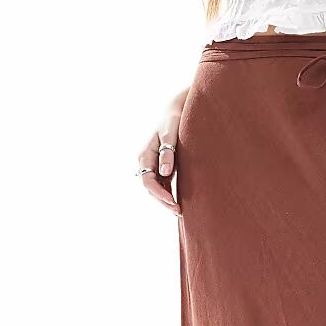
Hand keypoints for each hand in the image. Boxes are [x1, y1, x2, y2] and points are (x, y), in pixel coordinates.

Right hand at [137, 90, 188, 215]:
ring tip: (180, 211)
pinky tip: (179, 203)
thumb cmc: (173, 121)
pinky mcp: (163, 169)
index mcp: (145, 155)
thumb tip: (165, 172)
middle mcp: (147, 163)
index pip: (147, 180)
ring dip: (166, 201)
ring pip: (157, 189)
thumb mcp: (170, 134)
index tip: (171, 201)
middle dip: (163, 201)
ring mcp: (154, 167)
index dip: (158, 193)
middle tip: (178, 211)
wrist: (177, 114)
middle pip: (151, 188)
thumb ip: (168, 152)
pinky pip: (163, 186)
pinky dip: (169, 195)